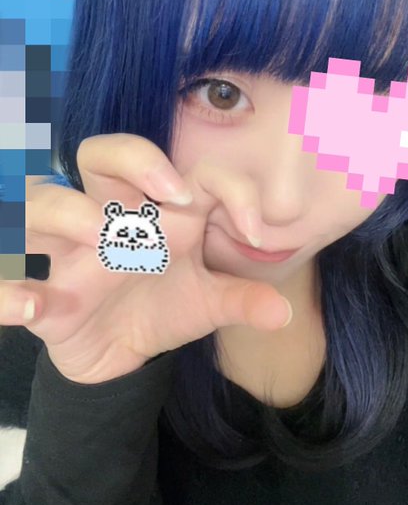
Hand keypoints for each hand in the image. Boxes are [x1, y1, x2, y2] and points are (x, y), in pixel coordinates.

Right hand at [0, 134, 292, 383]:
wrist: (120, 352)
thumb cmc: (163, 308)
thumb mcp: (206, 304)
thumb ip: (241, 300)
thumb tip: (282, 314)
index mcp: (160, 213)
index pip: (191, 172)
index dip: (229, 189)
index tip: (256, 233)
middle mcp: (112, 217)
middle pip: (101, 152)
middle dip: (133, 158)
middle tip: (174, 193)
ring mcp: (69, 248)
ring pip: (43, 200)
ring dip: (67, 211)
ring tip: (101, 238)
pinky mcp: (40, 287)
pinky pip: (7, 274)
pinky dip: (11, 288)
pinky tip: (35, 306)